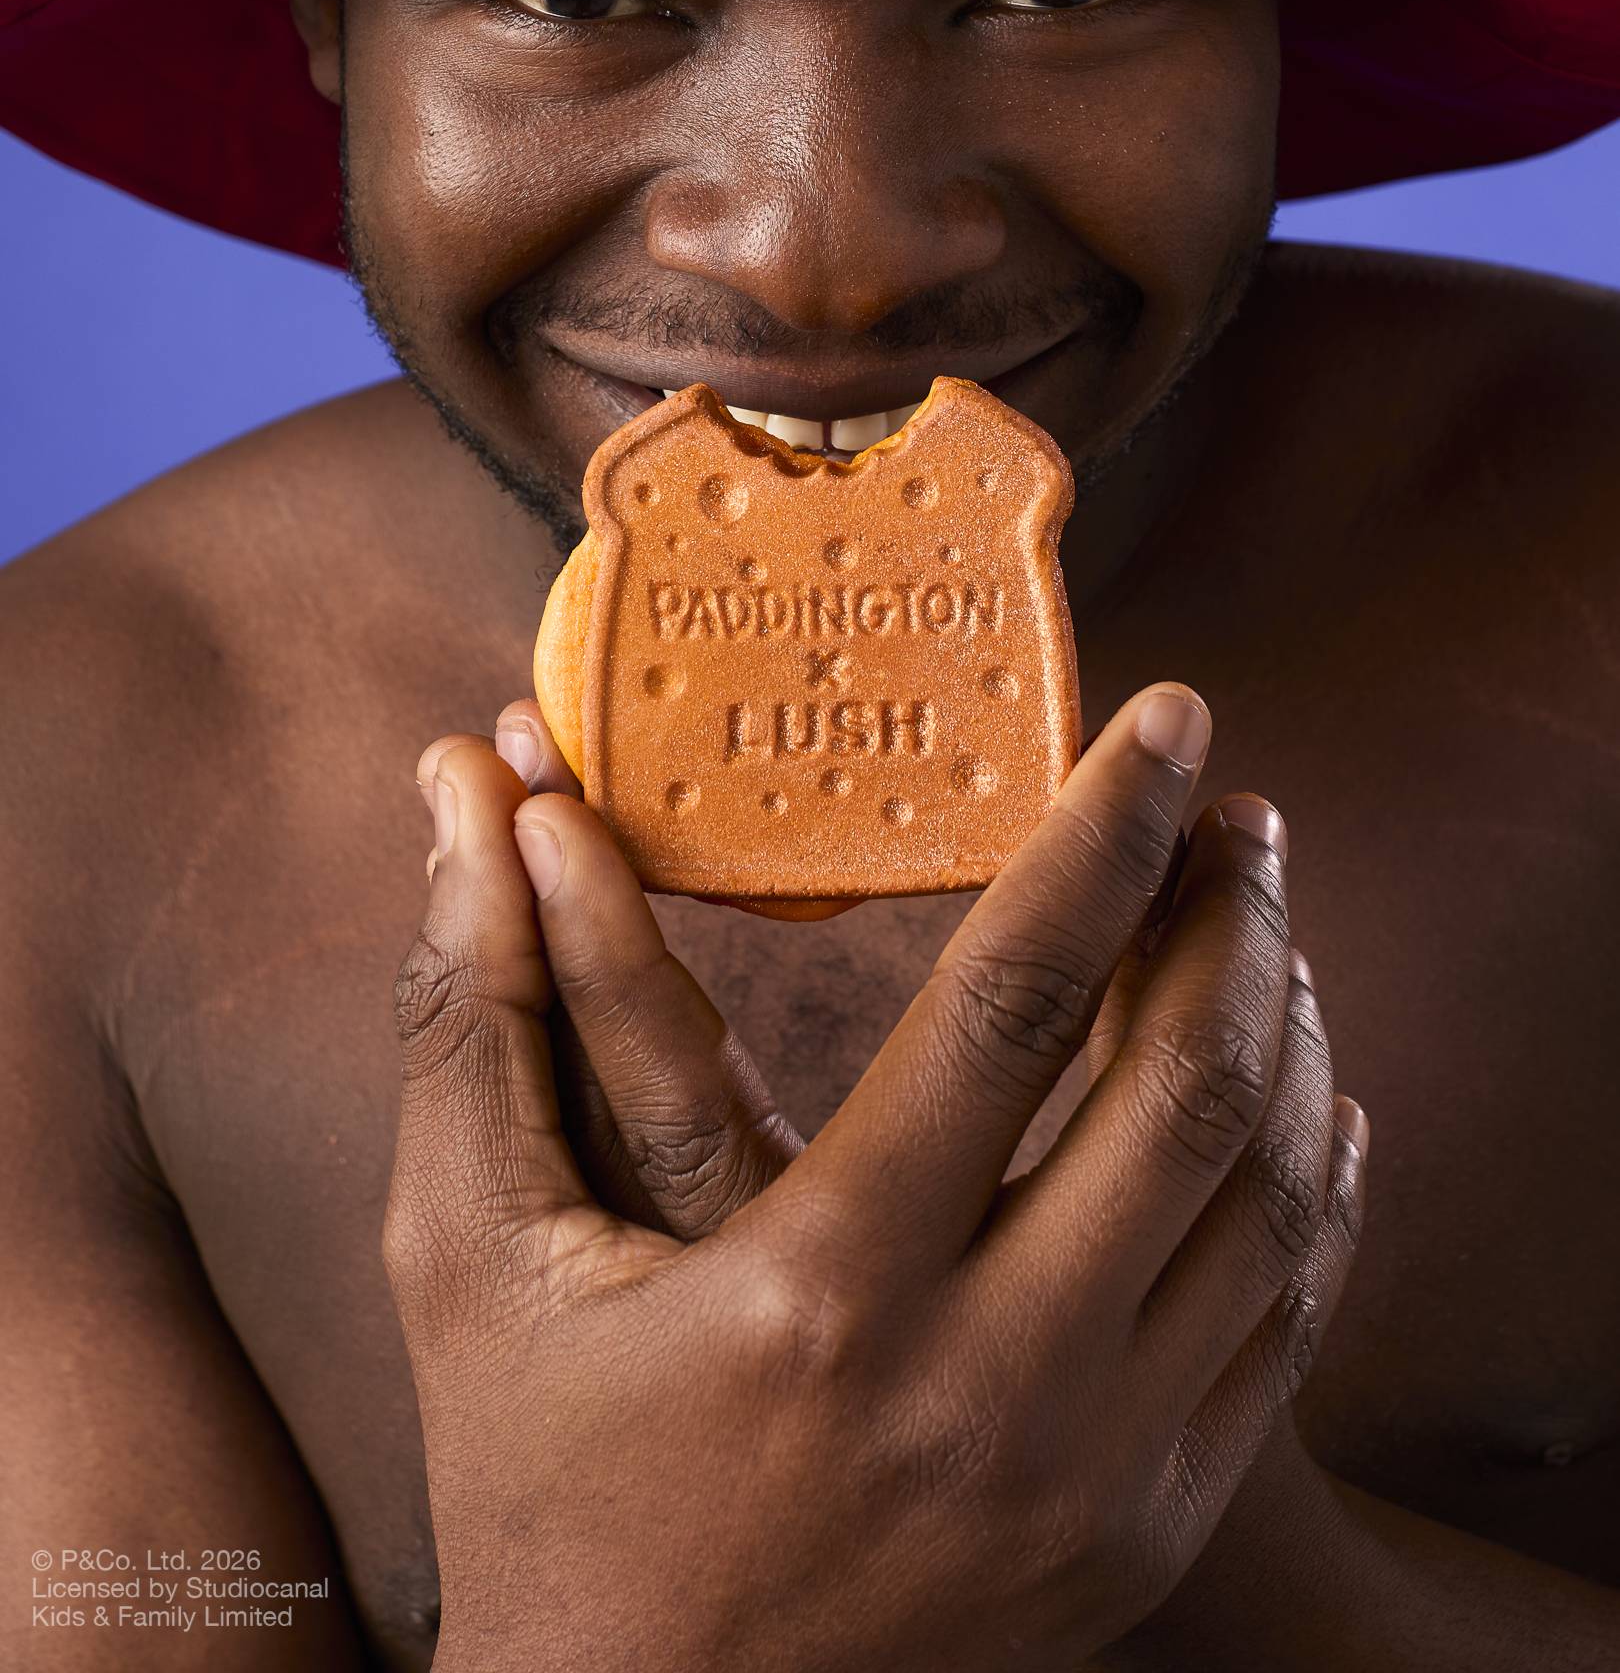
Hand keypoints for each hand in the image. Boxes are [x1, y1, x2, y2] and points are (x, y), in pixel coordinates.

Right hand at [387, 686, 1367, 1672]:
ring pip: (1261, 1200)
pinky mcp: (1143, 1537)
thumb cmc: (539, 1485)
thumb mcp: (472, 1254)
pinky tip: (1300, 1088)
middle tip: (1238, 807)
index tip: (1167, 719)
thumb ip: (472, 1010)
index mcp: (821, 1291)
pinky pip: (1288, 1323)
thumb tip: (461, 790)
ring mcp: (1090, 1480)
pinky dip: (1315, 1181)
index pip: (1014, 1004)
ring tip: (1262, 918)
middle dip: (1232, 913)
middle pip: (1181, 1090)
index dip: (1103, 836)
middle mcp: (989, 1388)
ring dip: (1284, 1029)